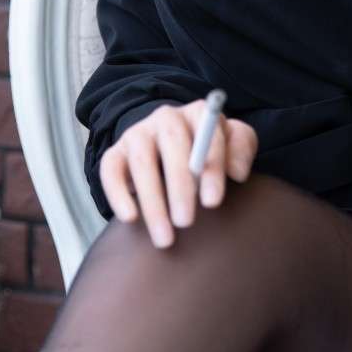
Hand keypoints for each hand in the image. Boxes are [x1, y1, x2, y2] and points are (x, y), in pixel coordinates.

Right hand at [101, 100, 259, 249]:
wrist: (171, 150)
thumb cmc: (209, 152)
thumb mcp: (232, 144)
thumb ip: (241, 149)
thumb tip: (237, 171)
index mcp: (198, 113)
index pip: (207, 134)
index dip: (210, 168)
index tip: (213, 202)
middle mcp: (166, 118)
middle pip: (173, 145)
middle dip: (179, 186)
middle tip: (186, 222)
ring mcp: (138, 134)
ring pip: (141, 162)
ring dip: (152, 202)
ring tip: (164, 237)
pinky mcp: (115, 152)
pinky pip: (110, 170)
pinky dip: (117, 195)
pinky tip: (130, 219)